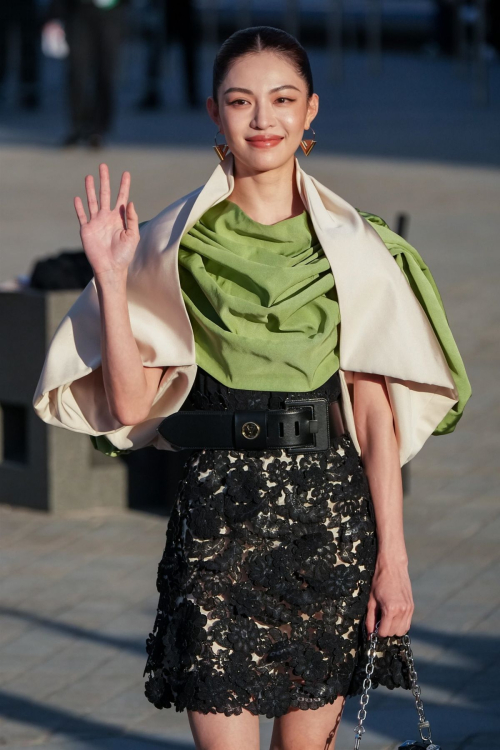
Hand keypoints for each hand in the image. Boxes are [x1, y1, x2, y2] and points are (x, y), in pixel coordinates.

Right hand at [74, 163, 139, 277]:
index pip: (122, 197)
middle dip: (104, 180)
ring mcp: (96, 222)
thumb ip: (131, 219)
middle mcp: (106, 217)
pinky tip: (78, 198)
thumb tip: (130, 202)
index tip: (126, 173)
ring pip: (92, 201)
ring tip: (89, 176)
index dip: (124, 185)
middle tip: (103, 166)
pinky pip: (82, 216)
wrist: (111, 268)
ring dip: (90, 189)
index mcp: (119, 218)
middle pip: (105, 194)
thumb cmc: (124, 255)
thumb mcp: (132, 236)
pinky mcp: (86, 230)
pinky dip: (79, 207)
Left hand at [365, 556, 413, 637]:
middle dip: (385, 631)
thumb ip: (370, 618)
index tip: (374, 627)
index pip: (385, 632)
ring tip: (386, 619)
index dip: (377, 632)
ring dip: (394, 628)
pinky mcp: (412, 607)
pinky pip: (407, 623)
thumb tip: (370, 633)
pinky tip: (393, 616)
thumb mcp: (371, 600)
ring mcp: (409, 609)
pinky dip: (400, 624)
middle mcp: (402, 611)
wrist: (392, 567)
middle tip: (379, 621)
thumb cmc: (379, 581)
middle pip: (394, 633)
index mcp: (391, 609)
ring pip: (402, 630)